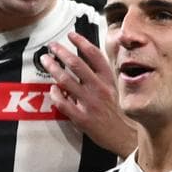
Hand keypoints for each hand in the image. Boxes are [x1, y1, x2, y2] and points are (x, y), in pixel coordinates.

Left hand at [41, 32, 136, 156]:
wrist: (125, 136)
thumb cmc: (121, 112)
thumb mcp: (117, 89)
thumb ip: (103, 76)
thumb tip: (86, 61)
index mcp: (109, 80)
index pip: (94, 55)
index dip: (81, 42)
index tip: (71, 35)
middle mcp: (99, 89)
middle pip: (76, 64)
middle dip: (61, 52)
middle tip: (51, 46)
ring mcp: (89, 103)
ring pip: (65, 81)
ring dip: (53, 68)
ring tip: (46, 61)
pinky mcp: (82, 118)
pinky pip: (63, 103)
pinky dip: (54, 94)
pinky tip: (52, 89)